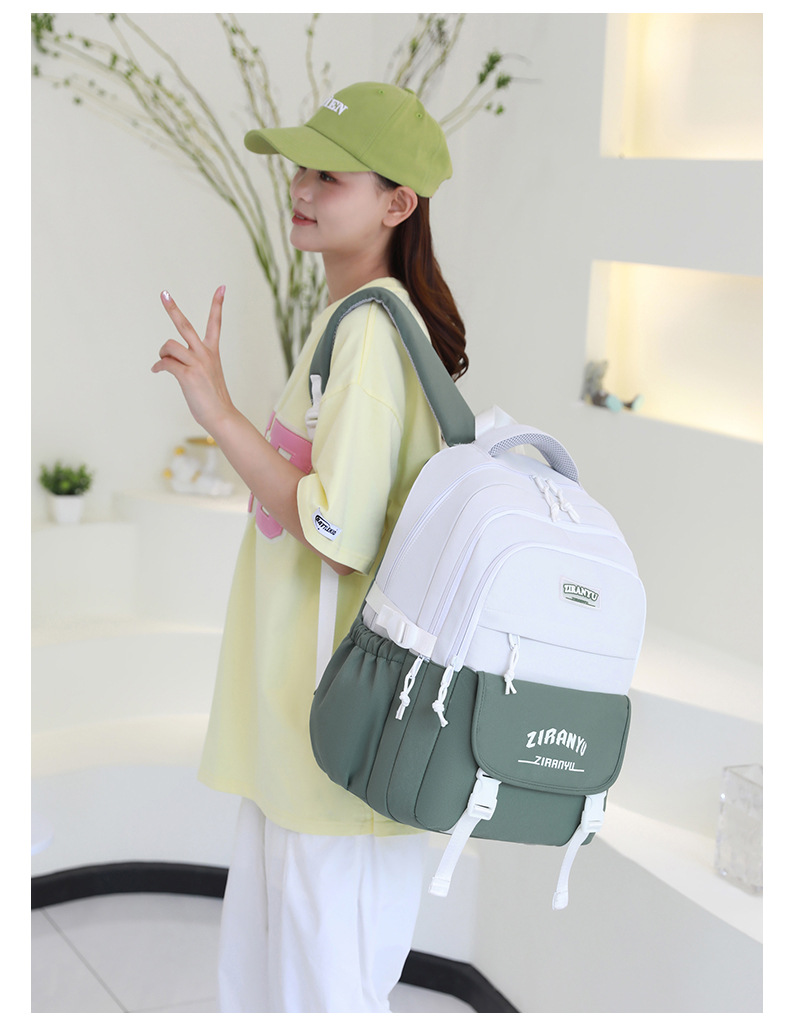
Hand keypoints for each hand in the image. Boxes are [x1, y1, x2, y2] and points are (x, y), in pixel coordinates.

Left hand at [152, 286, 234, 433]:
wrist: (221, 416)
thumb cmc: (211, 400)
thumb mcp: (203, 377)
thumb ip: (188, 364)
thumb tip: (164, 360)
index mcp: (212, 352)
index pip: (215, 323)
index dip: (217, 304)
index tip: (221, 288)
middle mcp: (205, 354)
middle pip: (185, 325)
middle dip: (172, 308)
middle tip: (163, 293)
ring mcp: (197, 363)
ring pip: (169, 346)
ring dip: (162, 353)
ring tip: (161, 363)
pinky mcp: (188, 375)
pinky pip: (165, 363)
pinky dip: (158, 366)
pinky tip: (157, 370)